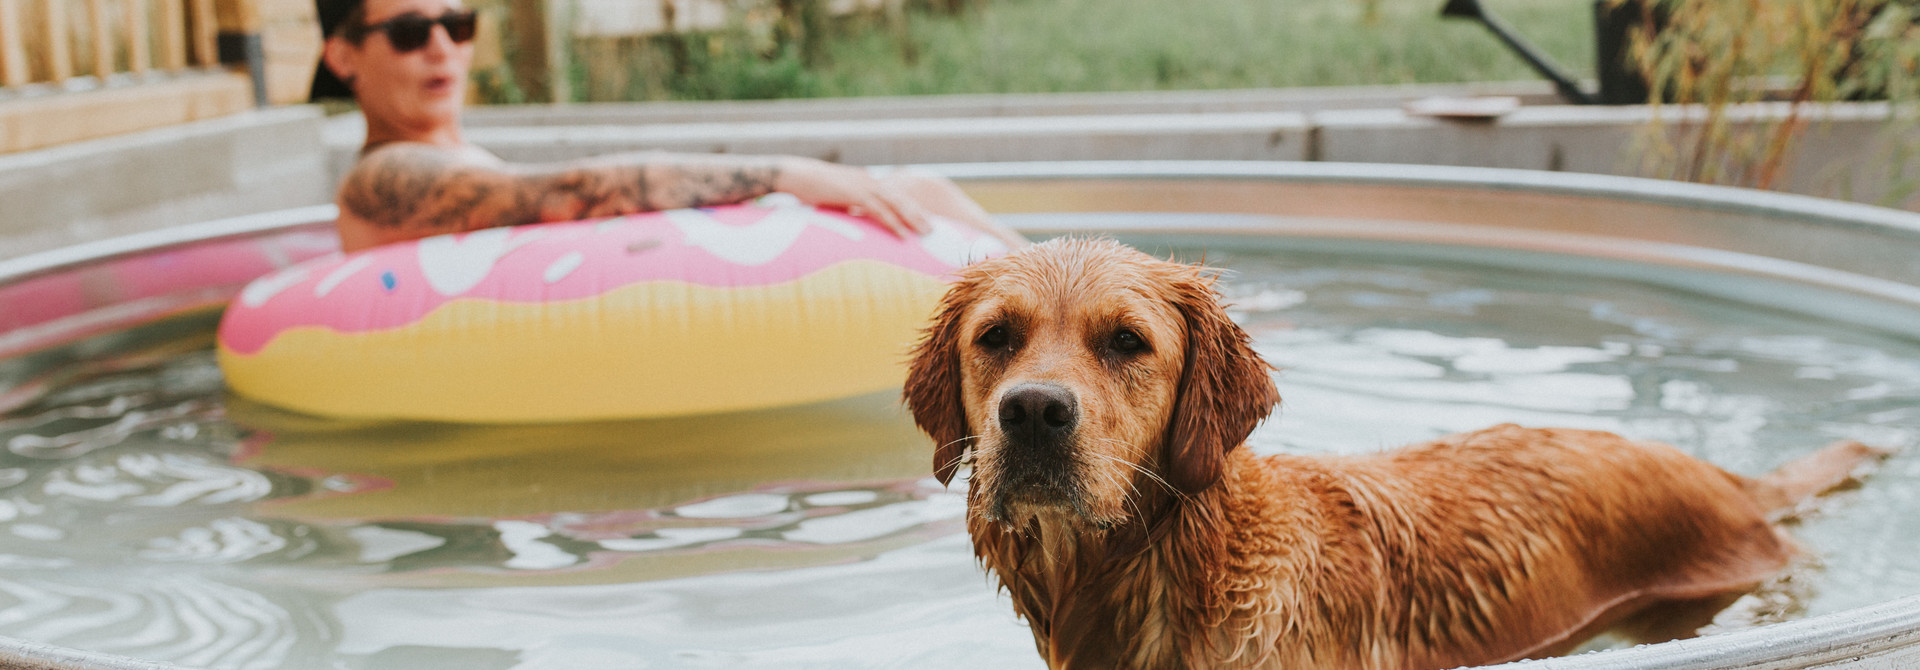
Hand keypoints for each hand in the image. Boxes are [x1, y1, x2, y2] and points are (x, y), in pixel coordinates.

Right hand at [772, 157, 933, 236]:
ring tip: (926, 233)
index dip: (910, 207)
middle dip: (919, 214)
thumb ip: (849, 204)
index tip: (923, 220)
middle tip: (934, 230)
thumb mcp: (836, 195)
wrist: (796, 175)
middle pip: (901, 198)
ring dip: (912, 219)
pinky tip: (903, 235)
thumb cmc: (812, 187)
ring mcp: (862, 186)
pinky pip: (878, 211)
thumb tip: (855, 215)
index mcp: (866, 181)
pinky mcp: (854, 194)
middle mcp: (869, 181)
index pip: (894, 194)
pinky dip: (892, 223)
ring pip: (895, 203)